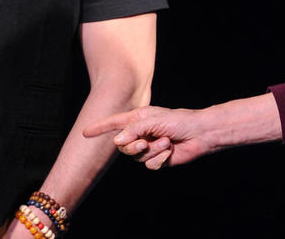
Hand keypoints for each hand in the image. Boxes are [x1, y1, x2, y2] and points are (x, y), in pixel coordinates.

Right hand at [83, 106, 213, 169]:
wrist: (199, 133)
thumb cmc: (178, 121)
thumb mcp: (154, 120)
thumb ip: (134, 130)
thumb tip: (116, 141)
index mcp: (138, 119)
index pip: (114, 124)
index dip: (99, 128)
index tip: (84, 133)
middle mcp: (141, 133)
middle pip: (122, 146)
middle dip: (132, 146)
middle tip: (145, 142)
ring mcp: (148, 147)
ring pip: (136, 157)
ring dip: (151, 151)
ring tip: (166, 142)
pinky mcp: (157, 160)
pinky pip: (149, 165)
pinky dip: (159, 159)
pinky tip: (169, 151)